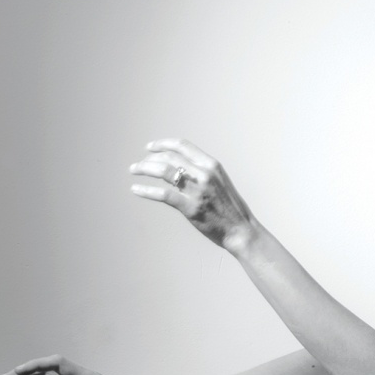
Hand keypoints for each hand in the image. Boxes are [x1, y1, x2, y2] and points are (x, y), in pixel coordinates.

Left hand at [129, 139, 256, 250]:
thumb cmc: (230, 208)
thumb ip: (202, 172)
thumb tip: (179, 167)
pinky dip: (146, 191)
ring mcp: (197, 191)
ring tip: (133, 170)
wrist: (241, 230)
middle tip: (138, 165)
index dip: (163, 144)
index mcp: (212, 165)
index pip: (182, 146)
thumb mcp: (220, 182)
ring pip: (163, 171)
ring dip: (144, 168)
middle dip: (149, 159)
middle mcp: (204, 174)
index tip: (149, 147)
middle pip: (169, 157)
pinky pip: (163, 194)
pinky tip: (136, 189)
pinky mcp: (190, 207)